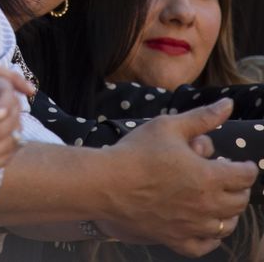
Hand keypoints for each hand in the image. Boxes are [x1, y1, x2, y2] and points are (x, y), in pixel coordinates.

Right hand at [97, 100, 254, 255]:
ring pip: (226, 225)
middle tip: (226, 179)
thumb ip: (202, 117)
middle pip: (240, 201)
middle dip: (238, 188)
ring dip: (228, 212)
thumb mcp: (168, 126)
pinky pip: (205, 245)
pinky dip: (210, 238)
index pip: (245, 175)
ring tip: (217, 200)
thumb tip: (228, 105)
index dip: (246, 167)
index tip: (240, 164)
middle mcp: (207, 205)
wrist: (105, 184)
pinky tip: (205, 227)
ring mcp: (193, 225)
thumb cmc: (135, 152)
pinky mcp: (177, 239)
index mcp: (209, 176)